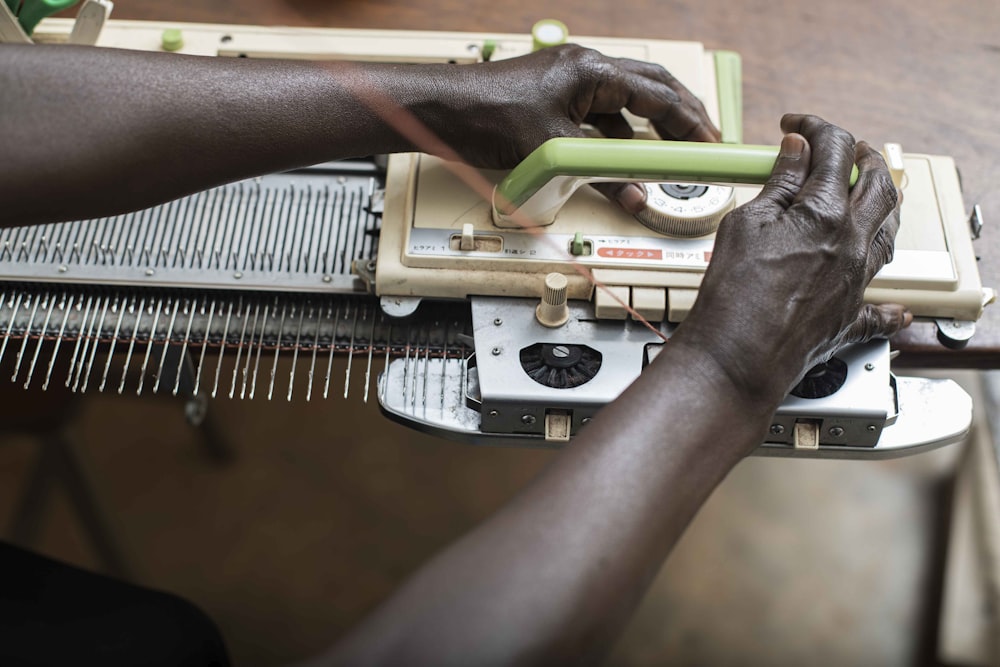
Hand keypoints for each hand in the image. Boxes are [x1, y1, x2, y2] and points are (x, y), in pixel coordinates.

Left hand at [425, 44, 718, 175]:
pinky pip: (597, 115)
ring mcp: (568, 82)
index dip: (690, 122)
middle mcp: (584, 69)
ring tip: (669, 153)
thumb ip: (600, 174)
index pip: (658, 95)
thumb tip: (633, 194)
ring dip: (647, 127)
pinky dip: (614, 136)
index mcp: (592, 71)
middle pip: (649, 88)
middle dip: (680, 115)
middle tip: (703, 140)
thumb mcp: (553, 150)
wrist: (442, 110)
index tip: (711, 142)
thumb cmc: (488, 114)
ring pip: (624, 102)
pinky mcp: (552, 99)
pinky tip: (620, 158)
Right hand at [672, 114, 908, 409]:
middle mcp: (852, 243)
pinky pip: (884, 309)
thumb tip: (795, 153)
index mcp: (825, 214)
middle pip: (879, 184)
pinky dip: (891, 304)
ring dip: (882, 204)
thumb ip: (777, 185)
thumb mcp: (746, 223)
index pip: (835, 150)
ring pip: (890, 231)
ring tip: (867, 196)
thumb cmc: (735, 296)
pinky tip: (896, 306)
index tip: (797, 126)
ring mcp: (857, 280)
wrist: (739, 356)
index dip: (816, 127)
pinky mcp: (851, 316)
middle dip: (863, 156)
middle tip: (845, 148)